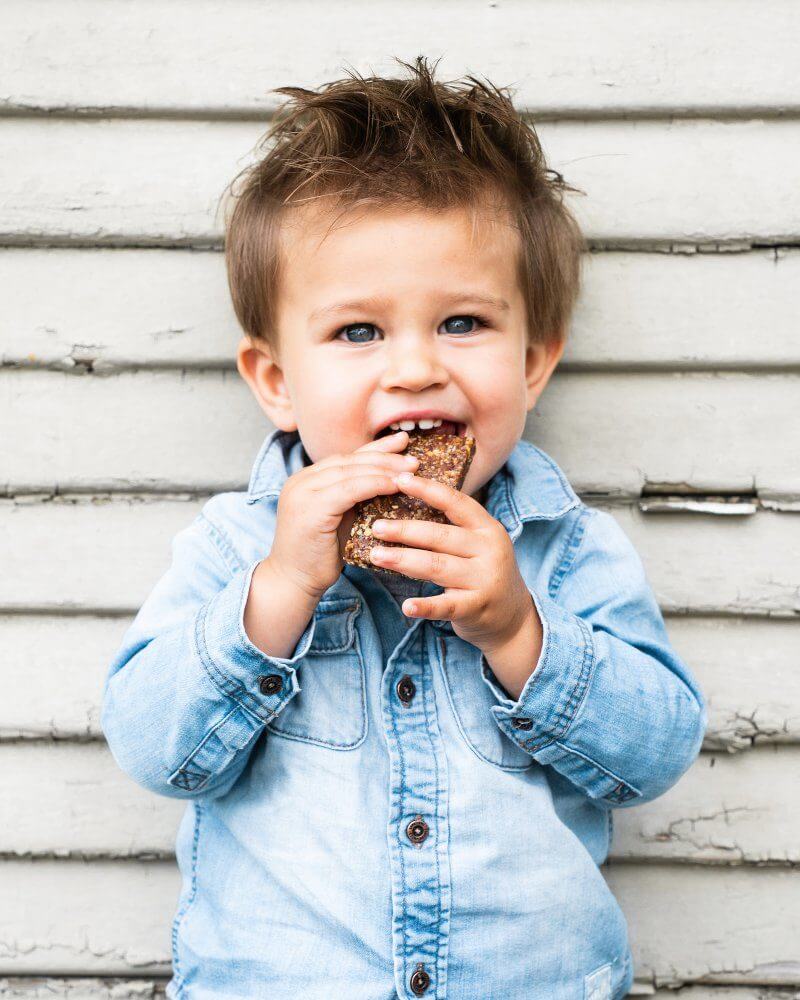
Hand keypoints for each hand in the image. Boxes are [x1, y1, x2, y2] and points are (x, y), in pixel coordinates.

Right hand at [266, 431, 419, 601]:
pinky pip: (349, 489)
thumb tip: (390, 481)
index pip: (345, 457)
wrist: (293, 583)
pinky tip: (395, 485)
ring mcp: (302, 492)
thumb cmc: (320, 556)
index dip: (374, 449)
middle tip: (413, 456)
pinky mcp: (310, 508)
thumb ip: (354, 498)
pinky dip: (375, 484)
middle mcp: (300, 480)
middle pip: (349, 460)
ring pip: (351, 471)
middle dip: (383, 455)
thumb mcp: (340, 519)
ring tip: (411, 470)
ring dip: (384, 469)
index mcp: (305, 480)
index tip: (401, 443)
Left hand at [367, 472, 541, 688]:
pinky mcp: (477, 607)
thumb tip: (404, 502)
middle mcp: (489, 551)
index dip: (428, 490)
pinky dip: (425, 606)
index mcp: (487, 528)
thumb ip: (451, 527)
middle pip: (441, 536)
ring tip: (376, 556)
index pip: (456, 503)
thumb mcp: (478, 543)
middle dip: (405, 530)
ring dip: (404, 560)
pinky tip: (406, 607)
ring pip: (438, 567)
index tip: (399, 479)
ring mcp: (485, 580)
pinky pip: (446, 606)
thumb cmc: (483, 571)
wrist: (513, 615)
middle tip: (376, 527)